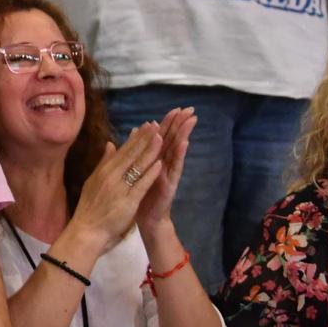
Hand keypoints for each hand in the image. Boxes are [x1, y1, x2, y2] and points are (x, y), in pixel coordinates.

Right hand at [67, 123, 164, 256]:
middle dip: (144, 139)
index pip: (122, 150)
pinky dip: (150, 173)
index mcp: (103, 171)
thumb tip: (110, 144)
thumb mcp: (93, 182)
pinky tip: (159, 164)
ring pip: (136, 166)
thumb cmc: (89, 209)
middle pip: (130, 154)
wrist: (86, 232)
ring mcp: (119, 188)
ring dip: (149, 151)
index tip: (147, 125)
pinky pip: (140, 184)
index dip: (136, 138)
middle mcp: (110, 176)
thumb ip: (103, 163)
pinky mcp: (127, 201)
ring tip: (161, 137)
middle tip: (156, 124)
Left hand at [134, 108, 195, 230]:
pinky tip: (184, 143)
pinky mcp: (170, 183)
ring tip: (190, 120)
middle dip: (180, 124)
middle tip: (189, 109)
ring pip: (177, 150)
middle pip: (173, 139)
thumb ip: (138, 150)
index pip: (163, 136)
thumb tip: (137, 130)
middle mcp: (164, 163)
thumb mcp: (137, 169)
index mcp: (155, 159)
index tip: (177, 107)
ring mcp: (169, 172)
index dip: (169, 122)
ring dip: (183, 134)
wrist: (145, 219)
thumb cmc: (141, 194)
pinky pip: (175, 167)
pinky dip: (179, 154)